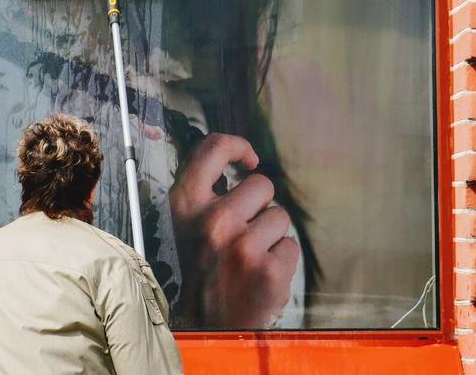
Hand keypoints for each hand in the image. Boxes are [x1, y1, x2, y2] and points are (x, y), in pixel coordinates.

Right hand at [169, 133, 299, 327]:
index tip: (249, 161)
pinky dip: (282, 260)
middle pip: (261, 185)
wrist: (202, 328)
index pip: (213, 147)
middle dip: (260, 205)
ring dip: (271, 235)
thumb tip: (238, 164)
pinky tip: (261, 275)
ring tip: (249, 258)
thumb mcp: (183, 226)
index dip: (238, 146)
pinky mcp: (269, 270)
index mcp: (185, 205)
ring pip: (279, 217)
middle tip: (245, 230)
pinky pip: (291, 246)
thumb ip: (203, 195)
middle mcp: (213, 221)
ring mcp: (243, 246)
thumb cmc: (197, 272)